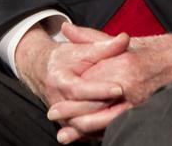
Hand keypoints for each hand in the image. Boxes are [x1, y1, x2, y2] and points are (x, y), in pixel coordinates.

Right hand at [13, 22, 127, 141]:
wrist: (42, 70)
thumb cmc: (64, 58)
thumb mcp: (82, 49)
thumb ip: (105, 46)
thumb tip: (124, 39)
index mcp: (59, 80)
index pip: (80, 89)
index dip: (100, 90)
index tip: (119, 88)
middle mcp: (57, 100)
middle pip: (81, 110)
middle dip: (105, 108)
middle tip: (128, 104)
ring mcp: (60, 115)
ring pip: (82, 125)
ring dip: (103, 122)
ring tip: (125, 115)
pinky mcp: (66, 123)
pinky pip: (82, 132)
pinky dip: (98, 130)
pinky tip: (116, 124)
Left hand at [46, 22, 171, 141]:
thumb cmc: (155, 49)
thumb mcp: (123, 42)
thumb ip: (92, 38)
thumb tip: (66, 29)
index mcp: (124, 65)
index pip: (91, 81)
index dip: (71, 91)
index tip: (55, 95)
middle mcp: (131, 85)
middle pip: (94, 103)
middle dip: (72, 112)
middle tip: (53, 115)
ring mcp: (139, 101)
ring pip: (105, 118)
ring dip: (84, 128)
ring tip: (66, 134)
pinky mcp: (144, 110)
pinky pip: (120, 122)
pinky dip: (103, 130)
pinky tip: (89, 137)